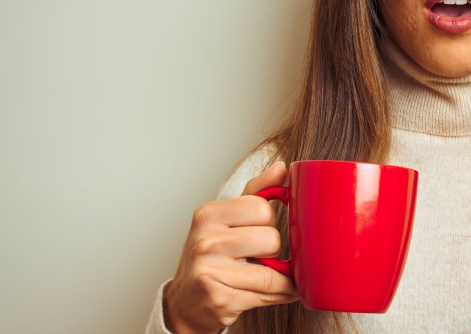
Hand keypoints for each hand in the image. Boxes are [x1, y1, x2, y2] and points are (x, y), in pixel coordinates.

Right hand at [164, 161, 298, 333]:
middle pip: (271, 238)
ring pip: (273, 270)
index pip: (263, 208)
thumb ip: (257, 192)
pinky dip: (282, 293)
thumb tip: (281, 168)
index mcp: (208, 214)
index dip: (267, 222)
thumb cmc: (212, 255)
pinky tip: (276, 291)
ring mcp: (210, 271)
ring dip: (282, 275)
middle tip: (257, 256)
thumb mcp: (228, 219)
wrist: (187, 302)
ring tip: (269, 275)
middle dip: (272, 250)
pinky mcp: (220, 299)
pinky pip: (270, 293)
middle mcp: (204, 241)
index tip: (256, 231)